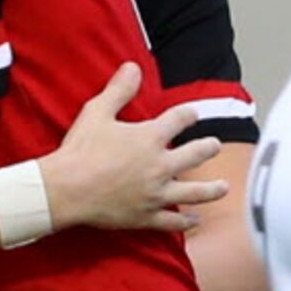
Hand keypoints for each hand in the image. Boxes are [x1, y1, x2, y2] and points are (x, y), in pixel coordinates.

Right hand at [40, 64, 229, 233]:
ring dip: (213, 189)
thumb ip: (119, 90)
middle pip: (196, 155)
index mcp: (150, 138)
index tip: (191, 114)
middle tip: (214, 145)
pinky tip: (196, 221)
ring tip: (224, 187)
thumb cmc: (80, 150)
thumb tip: (133, 67)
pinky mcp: (146, 216)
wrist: (66, 190)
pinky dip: (186, 223)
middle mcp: (160, 166)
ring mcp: (156, 194)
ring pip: (195, 192)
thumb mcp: (98, 112)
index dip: (187, 114)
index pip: (179, 119)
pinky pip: (173, 223)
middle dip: (208, 147)